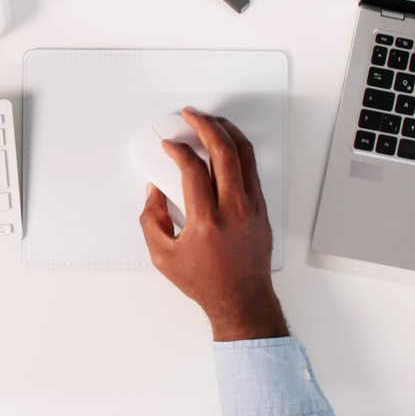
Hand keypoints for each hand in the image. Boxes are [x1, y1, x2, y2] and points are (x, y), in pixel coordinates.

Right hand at [139, 108, 287, 341]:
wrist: (242, 300)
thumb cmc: (206, 282)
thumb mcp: (163, 256)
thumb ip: (152, 219)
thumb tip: (153, 191)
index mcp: (207, 222)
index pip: (193, 169)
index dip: (178, 150)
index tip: (169, 146)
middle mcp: (234, 210)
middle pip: (224, 151)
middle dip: (205, 125)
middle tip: (192, 115)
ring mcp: (253, 208)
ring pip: (245, 155)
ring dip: (227, 132)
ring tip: (212, 121)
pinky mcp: (262, 209)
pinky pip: (252, 170)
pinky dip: (239, 151)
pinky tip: (227, 147)